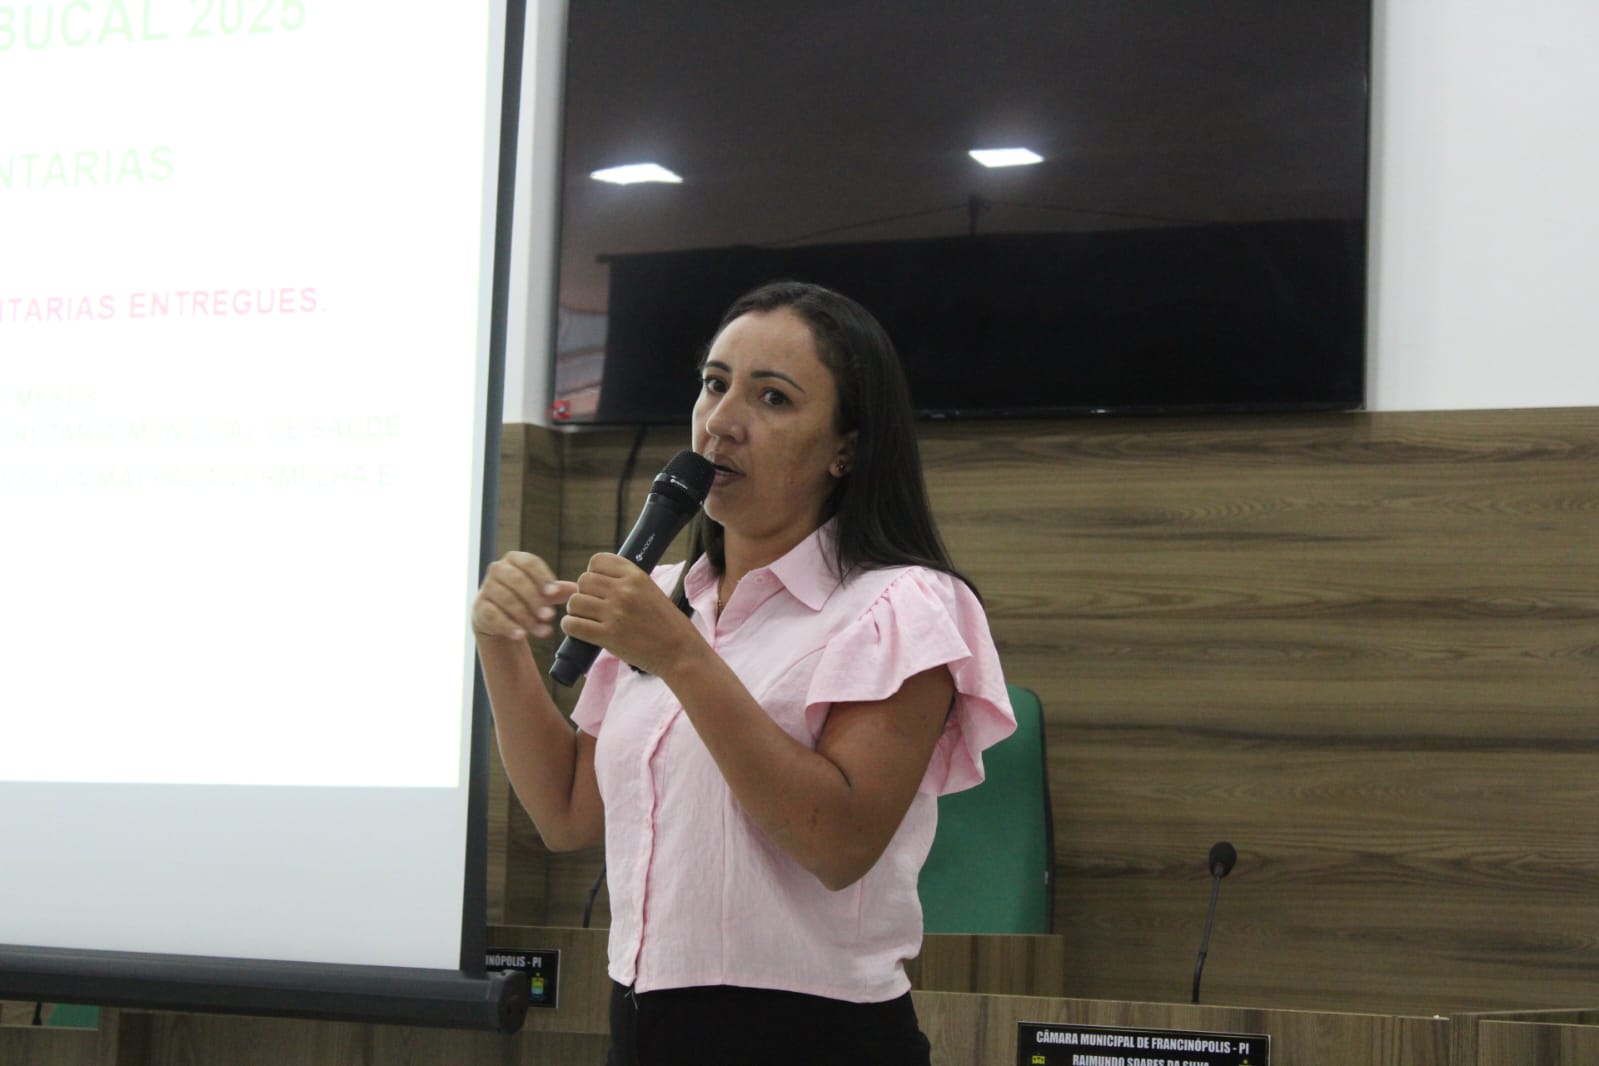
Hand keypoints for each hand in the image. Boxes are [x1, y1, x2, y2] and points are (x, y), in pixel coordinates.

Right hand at [472, 552, 577, 640]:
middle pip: (517, 580)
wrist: (499, 618)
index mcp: (515, 559)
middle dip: (535, 599)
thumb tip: (576, 589)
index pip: (530, 563)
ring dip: (526, 617)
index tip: (553, 593)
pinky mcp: (480, 607)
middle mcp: (498, 569)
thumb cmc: (525, 598)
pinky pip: (494, 616)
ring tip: (542, 631)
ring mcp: (486, 587)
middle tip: (550, 616)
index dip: (542, 577)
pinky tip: (521, 635)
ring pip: (507, 600)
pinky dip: (508, 626)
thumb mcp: (543, 593)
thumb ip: (558, 590)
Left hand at [560, 553, 701, 675]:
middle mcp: (624, 590)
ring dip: (577, 611)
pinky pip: (573, 624)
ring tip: (588, 619)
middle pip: (583, 581)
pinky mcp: (608, 636)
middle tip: (594, 607)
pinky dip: (571, 627)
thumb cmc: (665, 623)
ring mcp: (615, 613)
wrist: (679, 651)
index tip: (599, 587)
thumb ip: (624, 582)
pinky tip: (581, 630)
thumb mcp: (650, 590)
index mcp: (636, 575)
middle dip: (584, 593)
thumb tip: (590, 581)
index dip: (593, 573)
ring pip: (575, 602)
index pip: (597, 561)